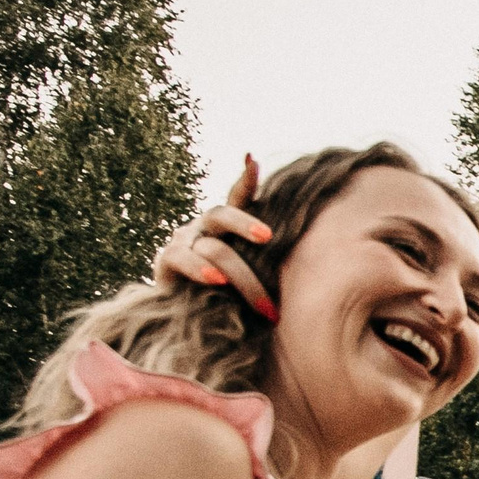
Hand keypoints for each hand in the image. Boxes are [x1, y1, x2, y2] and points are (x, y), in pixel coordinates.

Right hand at [152, 155, 277, 321]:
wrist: (192, 318)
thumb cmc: (232, 296)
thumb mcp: (255, 275)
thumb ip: (270, 260)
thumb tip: (312, 252)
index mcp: (227, 227)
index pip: (237, 198)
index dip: (245, 181)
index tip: (252, 160)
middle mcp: (205, 228)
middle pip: (223, 214)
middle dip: (245, 224)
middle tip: (268, 236)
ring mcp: (184, 241)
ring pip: (213, 247)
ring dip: (241, 276)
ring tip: (259, 298)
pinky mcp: (167, 260)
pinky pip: (183, 258)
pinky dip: (200, 269)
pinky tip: (217, 280)